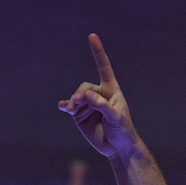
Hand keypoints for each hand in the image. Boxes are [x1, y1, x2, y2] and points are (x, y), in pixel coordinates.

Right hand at [58, 34, 138, 158]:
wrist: (117, 148)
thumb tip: (88, 96)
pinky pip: (70, 107)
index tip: (92, 36)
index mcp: (111, 90)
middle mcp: (98, 95)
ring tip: (72, 108)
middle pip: (85, 87)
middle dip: (81, 94)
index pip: (104, 67)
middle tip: (78, 103)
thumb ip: (103, 106)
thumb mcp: (117, 118)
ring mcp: (88, 105)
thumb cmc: (123, 131)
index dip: (98, 52)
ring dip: (73, 102)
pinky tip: (62, 106)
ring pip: (76, 97)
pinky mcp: (79, 115)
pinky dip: (65, 105)